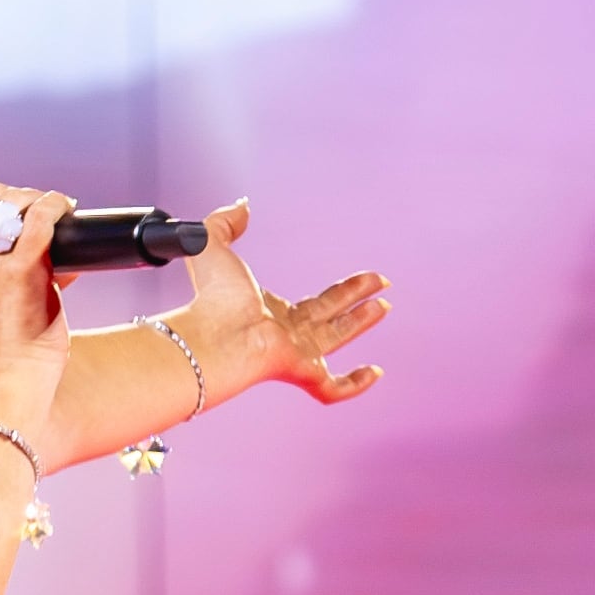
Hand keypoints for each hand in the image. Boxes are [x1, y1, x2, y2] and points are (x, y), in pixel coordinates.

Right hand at [0, 182, 76, 395]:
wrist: (7, 379)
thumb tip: (41, 233)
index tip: (12, 215)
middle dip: (17, 198)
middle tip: (36, 219)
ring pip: (13, 196)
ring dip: (37, 201)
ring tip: (52, 222)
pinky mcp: (21, 268)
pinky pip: (42, 215)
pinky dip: (58, 207)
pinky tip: (67, 213)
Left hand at [171, 198, 389, 406]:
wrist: (214, 334)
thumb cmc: (211, 299)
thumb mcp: (213, 246)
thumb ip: (224, 222)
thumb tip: (240, 206)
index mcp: (271, 312)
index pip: (312, 304)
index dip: (339, 292)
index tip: (358, 280)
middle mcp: (286, 334)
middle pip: (331, 318)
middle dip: (356, 301)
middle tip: (380, 285)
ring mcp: (296, 354)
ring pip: (336, 341)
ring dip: (360, 323)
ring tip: (382, 306)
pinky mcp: (301, 371)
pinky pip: (332, 388)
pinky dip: (355, 384)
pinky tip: (374, 373)